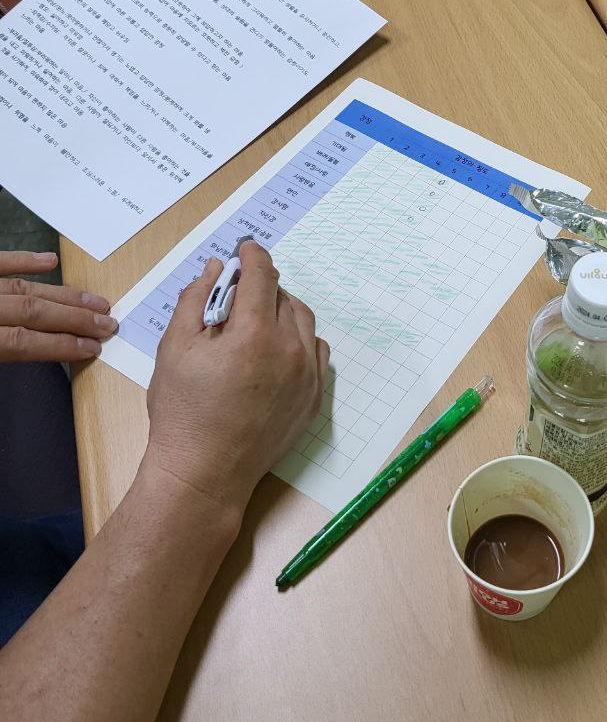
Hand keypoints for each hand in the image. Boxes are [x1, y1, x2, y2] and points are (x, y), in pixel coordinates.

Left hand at [0, 250, 115, 362]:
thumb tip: (32, 355)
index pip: (23, 341)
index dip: (60, 345)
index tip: (90, 347)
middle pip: (33, 312)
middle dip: (75, 318)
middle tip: (104, 324)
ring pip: (25, 289)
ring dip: (63, 295)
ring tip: (92, 302)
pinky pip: (1, 262)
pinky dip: (26, 260)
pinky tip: (51, 261)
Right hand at [145, 242, 328, 512]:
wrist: (204, 473)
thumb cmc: (182, 412)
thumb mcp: (175, 348)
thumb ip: (196, 299)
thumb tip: (217, 269)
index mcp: (255, 334)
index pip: (263, 275)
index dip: (253, 255)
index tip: (245, 248)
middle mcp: (291, 350)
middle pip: (283, 297)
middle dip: (260, 289)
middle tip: (235, 298)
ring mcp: (308, 376)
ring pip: (304, 322)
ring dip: (283, 312)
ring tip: (254, 323)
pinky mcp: (315, 399)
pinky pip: (316, 353)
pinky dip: (299, 341)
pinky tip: (274, 351)